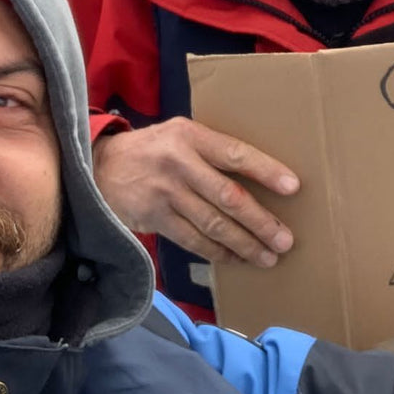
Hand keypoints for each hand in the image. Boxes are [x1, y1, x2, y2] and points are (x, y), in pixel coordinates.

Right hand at [92, 117, 299, 266]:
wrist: (100, 166)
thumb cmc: (155, 149)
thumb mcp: (181, 134)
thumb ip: (212, 150)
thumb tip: (261, 176)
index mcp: (191, 136)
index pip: (235, 154)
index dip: (266, 171)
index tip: (293, 187)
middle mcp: (179, 163)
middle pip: (228, 196)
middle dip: (260, 221)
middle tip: (285, 239)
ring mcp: (165, 193)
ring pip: (213, 224)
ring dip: (244, 243)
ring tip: (268, 256)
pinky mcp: (155, 218)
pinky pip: (193, 240)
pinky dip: (217, 252)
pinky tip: (236, 259)